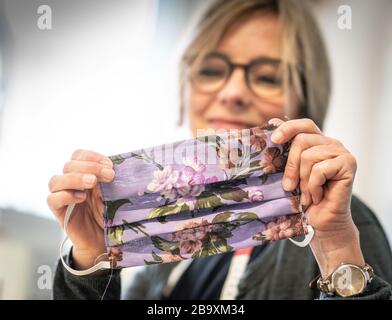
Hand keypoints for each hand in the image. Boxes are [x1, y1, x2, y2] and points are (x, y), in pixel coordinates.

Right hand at [47, 150, 114, 268]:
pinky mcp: (59, 212)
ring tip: (92, 183)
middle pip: (68, 165)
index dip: (92, 157)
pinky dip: (65, 196)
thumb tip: (111, 169)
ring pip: (56, 180)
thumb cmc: (108, 214)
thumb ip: (108, 182)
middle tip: (109, 176)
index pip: (78, 156)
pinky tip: (81, 198)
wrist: (103, 239)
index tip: (110, 165)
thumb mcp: (112, 195)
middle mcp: (71, 183)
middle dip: (90, 167)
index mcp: (84, 174)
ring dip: (75, 178)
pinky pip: (52, 199)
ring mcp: (63, 197)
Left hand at [269, 118, 364, 276]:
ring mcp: (342, 152)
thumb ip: (286, 155)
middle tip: (289, 186)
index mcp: (318, 142)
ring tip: (308, 193)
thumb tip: (270, 135)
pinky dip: (314, 187)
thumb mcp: (291, 173)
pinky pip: (320, 170)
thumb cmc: (304, 197)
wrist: (323, 221)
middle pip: (302, 140)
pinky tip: (318, 196)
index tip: (274, 140)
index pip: (304, 124)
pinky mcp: (349, 164)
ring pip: (309, 156)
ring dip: (303, 180)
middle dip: (290, 166)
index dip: (288, 128)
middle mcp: (332, 143)